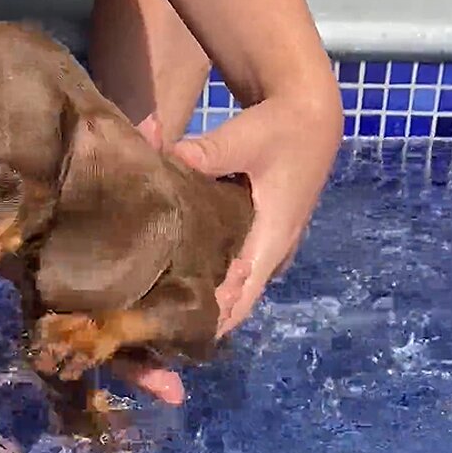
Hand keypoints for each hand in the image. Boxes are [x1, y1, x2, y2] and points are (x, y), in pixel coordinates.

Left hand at [112, 94, 341, 404]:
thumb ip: (206, 154)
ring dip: (194, 303)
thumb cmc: (281, 129)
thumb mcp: (246, 138)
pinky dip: (200, 280)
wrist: (309, 114)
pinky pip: (225, 269)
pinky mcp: (251, 235)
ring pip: (227, 289)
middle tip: (142, 334)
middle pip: (229, 304)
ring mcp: (261, 247)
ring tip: (146, 317)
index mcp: (270, 242)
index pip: (238, 301)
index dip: (204, 325)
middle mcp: (268, 254)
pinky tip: (162, 283)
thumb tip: (165, 158)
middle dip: (191, 321)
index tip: (162, 338)